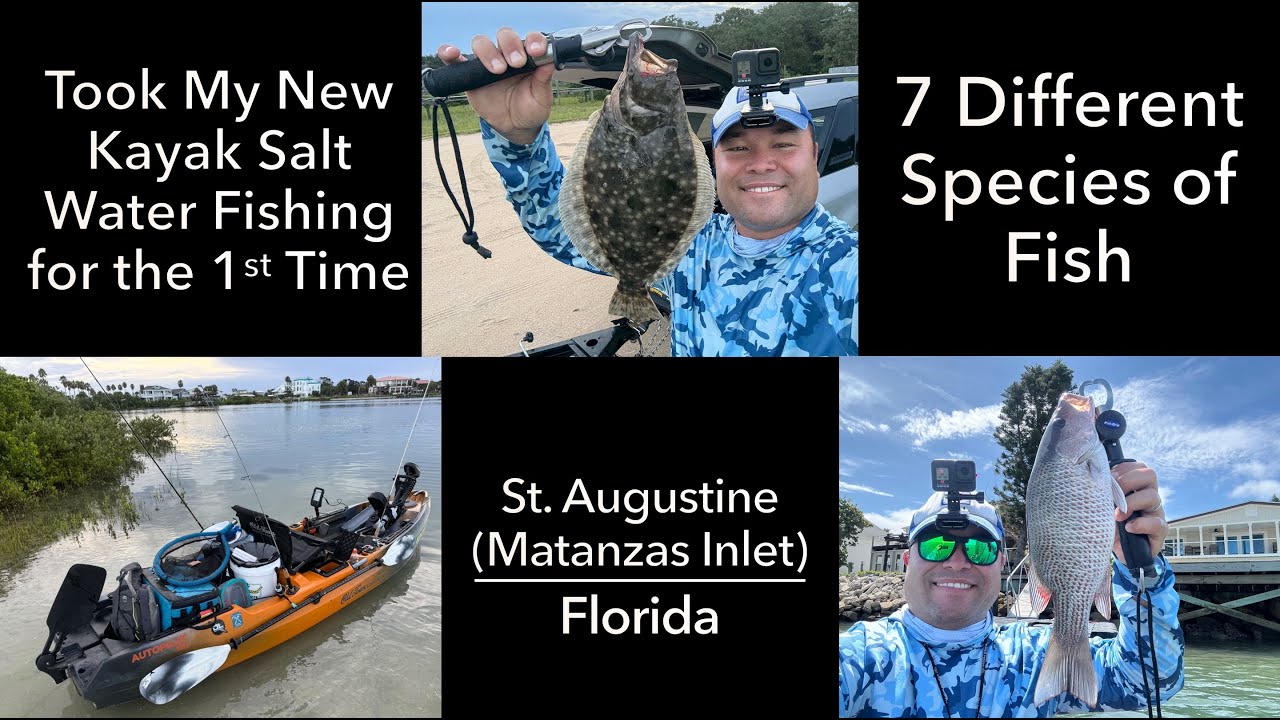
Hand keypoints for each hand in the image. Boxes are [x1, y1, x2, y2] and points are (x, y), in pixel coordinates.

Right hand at [437, 28, 553, 144]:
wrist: (515, 127)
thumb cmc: (530, 109)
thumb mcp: (542, 98)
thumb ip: (544, 80)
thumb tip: (550, 61)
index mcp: (528, 57)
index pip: (530, 40)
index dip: (533, 41)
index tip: (536, 51)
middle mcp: (507, 55)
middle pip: (504, 36)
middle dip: (510, 46)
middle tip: (516, 63)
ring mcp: (488, 63)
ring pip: (482, 44)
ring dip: (488, 52)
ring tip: (497, 70)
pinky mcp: (470, 74)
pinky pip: (456, 59)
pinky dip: (450, 53)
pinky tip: (452, 54)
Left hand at [1111, 461, 1168, 566]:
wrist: (1115, 549)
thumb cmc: (1107, 522)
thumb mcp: (1102, 504)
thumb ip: (1102, 490)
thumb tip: (1092, 476)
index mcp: (1136, 487)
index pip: (1139, 467)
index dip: (1124, 469)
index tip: (1109, 478)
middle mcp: (1148, 496)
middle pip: (1150, 475)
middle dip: (1129, 481)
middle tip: (1114, 495)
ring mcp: (1156, 513)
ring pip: (1153, 497)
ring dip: (1131, 504)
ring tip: (1117, 516)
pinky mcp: (1159, 531)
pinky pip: (1157, 523)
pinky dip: (1141, 524)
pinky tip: (1128, 528)